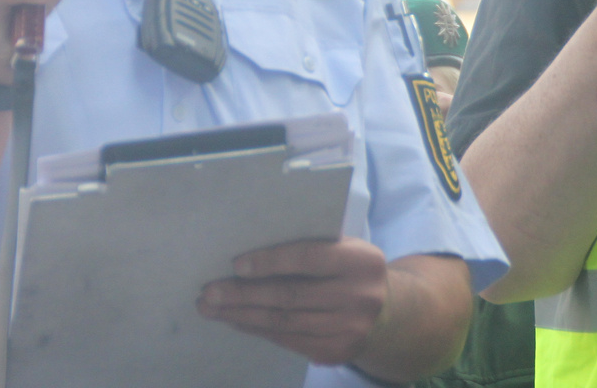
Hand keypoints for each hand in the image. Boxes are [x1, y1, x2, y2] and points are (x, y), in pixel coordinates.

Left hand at [197, 237, 388, 366]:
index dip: (269, 261)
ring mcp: (349, 329)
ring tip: (211, 308)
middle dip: (243, 295)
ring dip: (242, 316)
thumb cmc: (350, 269)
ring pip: (284, 322)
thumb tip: (249, 255)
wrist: (388, 312)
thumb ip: (310, 244)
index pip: (307, 258)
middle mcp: (359, 297)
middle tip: (208, 292)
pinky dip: (258, 330)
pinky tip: (236, 320)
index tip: (235, 264)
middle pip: (290, 296)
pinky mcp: (337, 352)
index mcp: (360, 260)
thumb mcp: (343, 247)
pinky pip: (288, 340)